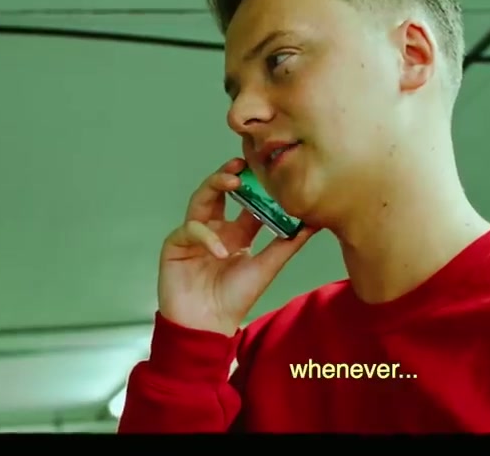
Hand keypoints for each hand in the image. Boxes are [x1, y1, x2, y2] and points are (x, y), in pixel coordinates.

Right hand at [157, 158, 316, 336]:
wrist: (208, 326)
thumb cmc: (235, 299)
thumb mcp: (267, 267)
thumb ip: (287, 243)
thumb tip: (313, 222)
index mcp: (236, 232)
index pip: (244, 201)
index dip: (255, 185)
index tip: (269, 169)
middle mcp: (215, 228)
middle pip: (218, 191)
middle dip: (229, 174)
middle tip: (243, 163)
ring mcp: (194, 235)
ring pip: (200, 199)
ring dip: (214, 186)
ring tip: (231, 180)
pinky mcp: (175, 245)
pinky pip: (189, 230)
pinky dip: (206, 236)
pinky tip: (221, 250)